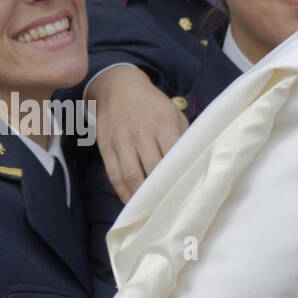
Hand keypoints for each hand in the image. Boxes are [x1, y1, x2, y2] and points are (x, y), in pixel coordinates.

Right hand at [88, 65, 186, 202]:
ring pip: (131, 177)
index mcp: (163, 124)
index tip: (185, 194)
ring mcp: (121, 141)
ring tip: (150, 211)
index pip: (172, 157)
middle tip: (169, 209)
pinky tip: (131, 202)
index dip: (178, 177)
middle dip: (161, 192)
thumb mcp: (173, 113)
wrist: (118, 86)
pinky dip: (122, 192)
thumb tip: (191, 163)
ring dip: (140, 197)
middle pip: (152, 170)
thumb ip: (183, 137)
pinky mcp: (106, 147)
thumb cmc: (151, 104)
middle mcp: (141, 133)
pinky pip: (114, 175)